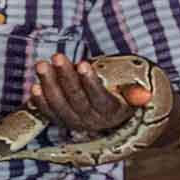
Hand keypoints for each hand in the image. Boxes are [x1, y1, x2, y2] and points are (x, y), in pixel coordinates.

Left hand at [24, 53, 151, 133]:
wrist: (113, 118)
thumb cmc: (122, 96)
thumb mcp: (132, 93)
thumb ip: (135, 93)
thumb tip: (146, 95)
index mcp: (111, 112)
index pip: (100, 98)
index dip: (91, 82)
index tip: (84, 64)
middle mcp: (92, 120)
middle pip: (76, 99)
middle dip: (65, 77)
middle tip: (57, 57)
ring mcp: (75, 122)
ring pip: (60, 105)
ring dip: (49, 84)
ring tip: (42, 65)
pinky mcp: (62, 121)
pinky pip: (49, 114)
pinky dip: (40, 102)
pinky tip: (33, 87)